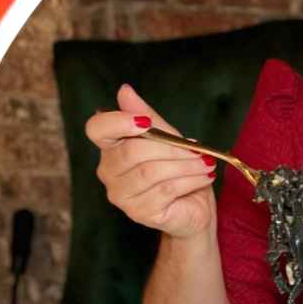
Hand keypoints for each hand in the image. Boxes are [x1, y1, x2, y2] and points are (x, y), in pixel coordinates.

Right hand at [85, 85, 217, 238]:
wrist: (195, 208)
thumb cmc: (179, 171)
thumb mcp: (167, 138)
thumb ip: (147, 117)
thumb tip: (125, 90)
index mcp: (110, 149)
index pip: (97, 130)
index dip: (117, 122)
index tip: (145, 121)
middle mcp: (109, 173)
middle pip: (132, 151)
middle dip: (170, 148)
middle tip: (197, 148)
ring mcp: (122, 196)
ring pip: (151, 172)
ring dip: (185, 165)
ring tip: (205, 162)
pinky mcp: (140, 213)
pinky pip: (165, 191)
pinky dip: (189, 180)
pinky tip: (204, 177)